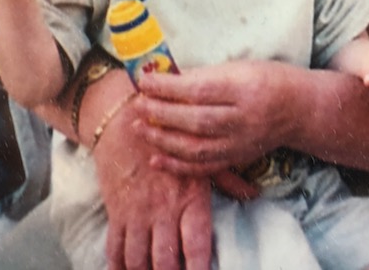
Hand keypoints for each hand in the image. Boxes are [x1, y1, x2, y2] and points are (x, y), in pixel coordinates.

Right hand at [93, 100, 213, 269]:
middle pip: (166, 261)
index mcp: (190, 198)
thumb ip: (227, 179)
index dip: (198, 269)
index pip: (196, 245)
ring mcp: (138, 211)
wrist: (123, 115)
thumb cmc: (168, 131)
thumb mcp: (200, 152)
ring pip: (138, 260)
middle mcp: (164, 210)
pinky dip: (118, 264)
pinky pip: (115, 246)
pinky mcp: (117, 209)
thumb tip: (253, 194)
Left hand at [133, 60, 298, 176]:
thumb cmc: (267, 79)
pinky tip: (156, 157)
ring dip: (163, 139)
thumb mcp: (239, 67)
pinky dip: (177, 165)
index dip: (167, 87)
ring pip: (196, 147)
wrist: (299, 109)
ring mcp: (240, 143)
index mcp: (244, 88)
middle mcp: (243, 119)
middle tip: (138, 104)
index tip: (145, 80)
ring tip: (140, 128)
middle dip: (161, 113)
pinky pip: (203, 167)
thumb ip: (203, 75)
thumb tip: (165, 77)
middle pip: (195, 119)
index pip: (198, 90)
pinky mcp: (236, 159)